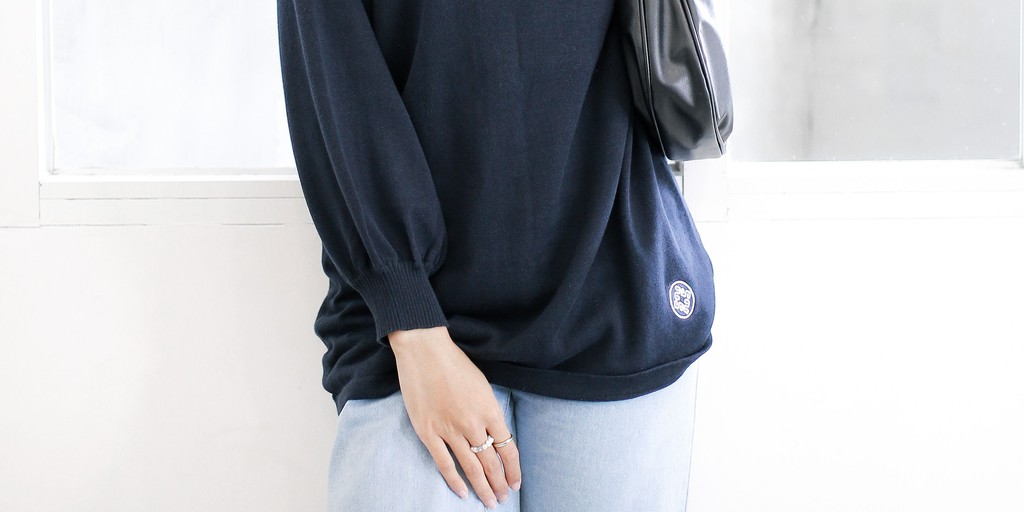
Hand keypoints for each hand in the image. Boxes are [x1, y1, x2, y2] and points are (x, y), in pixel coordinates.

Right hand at [388, 326, 520, 508]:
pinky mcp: (428, 432)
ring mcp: (450, 430)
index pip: (508, 449)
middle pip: (491, 463)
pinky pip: (444, 463)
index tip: (516, 483)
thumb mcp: (483, 386)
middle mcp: (473, 424)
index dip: (514, 470)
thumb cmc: (455, 363)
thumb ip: (489, 412)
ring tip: (489, 502)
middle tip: (503, 499)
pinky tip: (462, 493)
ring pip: (471, 468)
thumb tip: (494, 435)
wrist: (425, 351)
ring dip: (482, 488)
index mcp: (490, 411)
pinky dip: (454, 481)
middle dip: (500, 484)